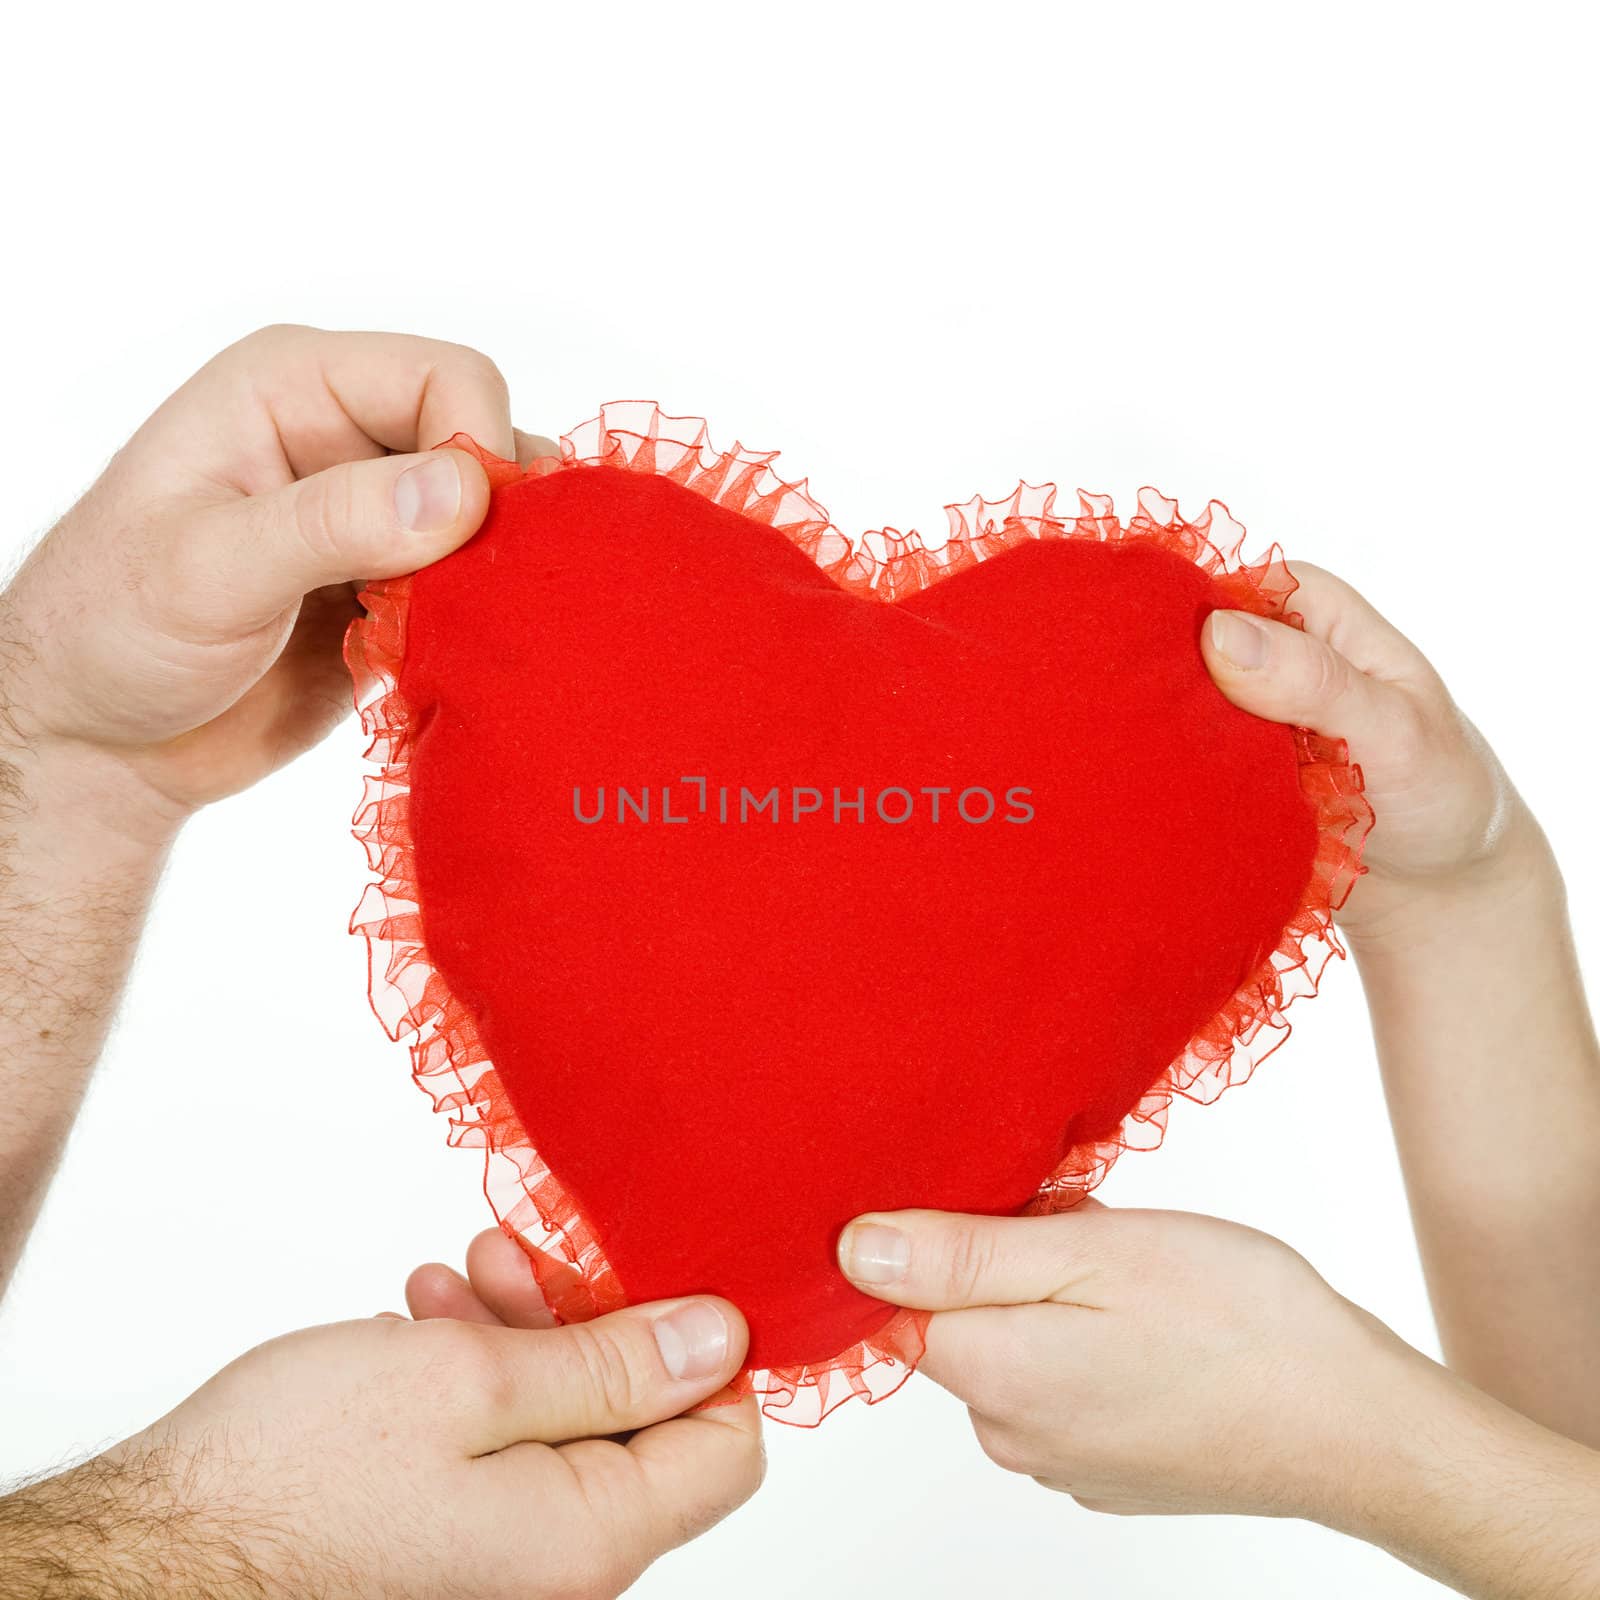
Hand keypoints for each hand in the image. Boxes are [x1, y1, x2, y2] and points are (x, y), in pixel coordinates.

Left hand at [0, 324, 554, 842]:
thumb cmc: (111, 634)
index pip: (447, 380)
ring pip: (497, 525)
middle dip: (495, 524)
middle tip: (452, 602)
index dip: (477, 452)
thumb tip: (462, 490)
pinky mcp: (399, 593)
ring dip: (491, 582)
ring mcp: (378, 520)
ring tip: (441, 636)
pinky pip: (481, 592)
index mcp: (293, 388)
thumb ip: (332, 523)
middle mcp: (346, 439)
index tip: (464, 542)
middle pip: (488, 448)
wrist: (103, 743)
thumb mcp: (207, 571)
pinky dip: (480, 626)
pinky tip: (438, 662)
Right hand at [1, 1296, 762, 1598]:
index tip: (654, 1274)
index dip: (708, 1352)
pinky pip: (501, 1450)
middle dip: (584, 1320)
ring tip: (452, 1280)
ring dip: (520, 1334)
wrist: (152, 1555)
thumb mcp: (472, 1380)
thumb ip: (613, 1363)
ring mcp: (502, 1562)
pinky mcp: (449, 1544)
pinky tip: (420, 1328)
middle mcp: (559, 1568)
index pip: (728, 1447)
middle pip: (638, 1423)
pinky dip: (476, 1378)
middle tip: (513, 1256)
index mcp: (589, 1540)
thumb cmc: (292, 1474)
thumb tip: (723, 1339)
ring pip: (560, 1423)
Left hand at [834, 1200, 1430, 1523]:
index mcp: (993, 1377)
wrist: (1360, 1427)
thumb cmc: (1238, 1324)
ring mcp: (1064, 1458)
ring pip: (1020, 1340)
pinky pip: (1067, 1379)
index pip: (898, 1297)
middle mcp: (1011, 1434)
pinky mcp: (1110, 1465)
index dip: (943, 1232)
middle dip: (1009, 1257)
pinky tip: (1158, 1318)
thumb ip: (963, 1254)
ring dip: (1056, 1292)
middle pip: (962, 1315)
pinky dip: (1093, 1336)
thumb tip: (854, 1250)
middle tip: (1090, 1227)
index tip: (1007, 1203)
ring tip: (1137, 1272)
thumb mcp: (1091, 1252)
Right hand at [1202, 564, 1536, 942]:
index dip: (1178, 633)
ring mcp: (1239, 709)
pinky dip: (1176, 785)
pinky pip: (1177, 764)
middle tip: (1171, 751)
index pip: (1214, 595)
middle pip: (1180, 654)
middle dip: (1164, 698)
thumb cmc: (1440, 791)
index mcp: (1306, 607)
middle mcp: (1265, 648)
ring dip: (1167, 750)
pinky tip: (1177, 808)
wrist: (1439, 880)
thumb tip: (1217, 634)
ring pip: (1171, 713)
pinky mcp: (1224, 764)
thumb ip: (1313, 680)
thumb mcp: (1392, 729)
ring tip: (1178, 789)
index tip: (1171, 689)